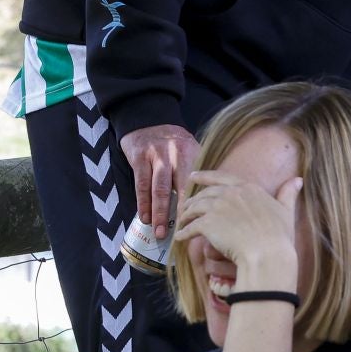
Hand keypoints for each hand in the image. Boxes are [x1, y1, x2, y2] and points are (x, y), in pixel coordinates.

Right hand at [120, 123, 198, 237]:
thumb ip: (198, 169)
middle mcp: (177, 154)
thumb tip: (211, 197)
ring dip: (159, 213)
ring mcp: (157, 156)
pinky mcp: (139, 158)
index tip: (205, 222)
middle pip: (182, 187)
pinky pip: (142, 184)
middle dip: (183, 211)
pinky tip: (144, 217)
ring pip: (160, 189)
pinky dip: (143, 203)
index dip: (202, 202)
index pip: (200, 181)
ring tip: (159, 232)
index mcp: (194, 153)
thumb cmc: (171, 141)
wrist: (147, 119)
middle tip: (183, 232)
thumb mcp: (189, 148)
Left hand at [173, 170, 301, 287]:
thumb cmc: (279, 235)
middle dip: (193, 199)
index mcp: (248, 188)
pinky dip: (184, 232)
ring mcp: (217, 207)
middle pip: (205, 193)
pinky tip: (180, 238)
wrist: (266, 253)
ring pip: (195, 208)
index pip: (222, 177)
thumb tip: (298, 180)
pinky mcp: (207, 224)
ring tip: (183, 222)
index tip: (194, 176)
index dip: (206, 176)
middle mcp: (230, 193)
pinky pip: (190, 227)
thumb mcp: (286, 211)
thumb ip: (288, 194)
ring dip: (186, 215)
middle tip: (185, 205)